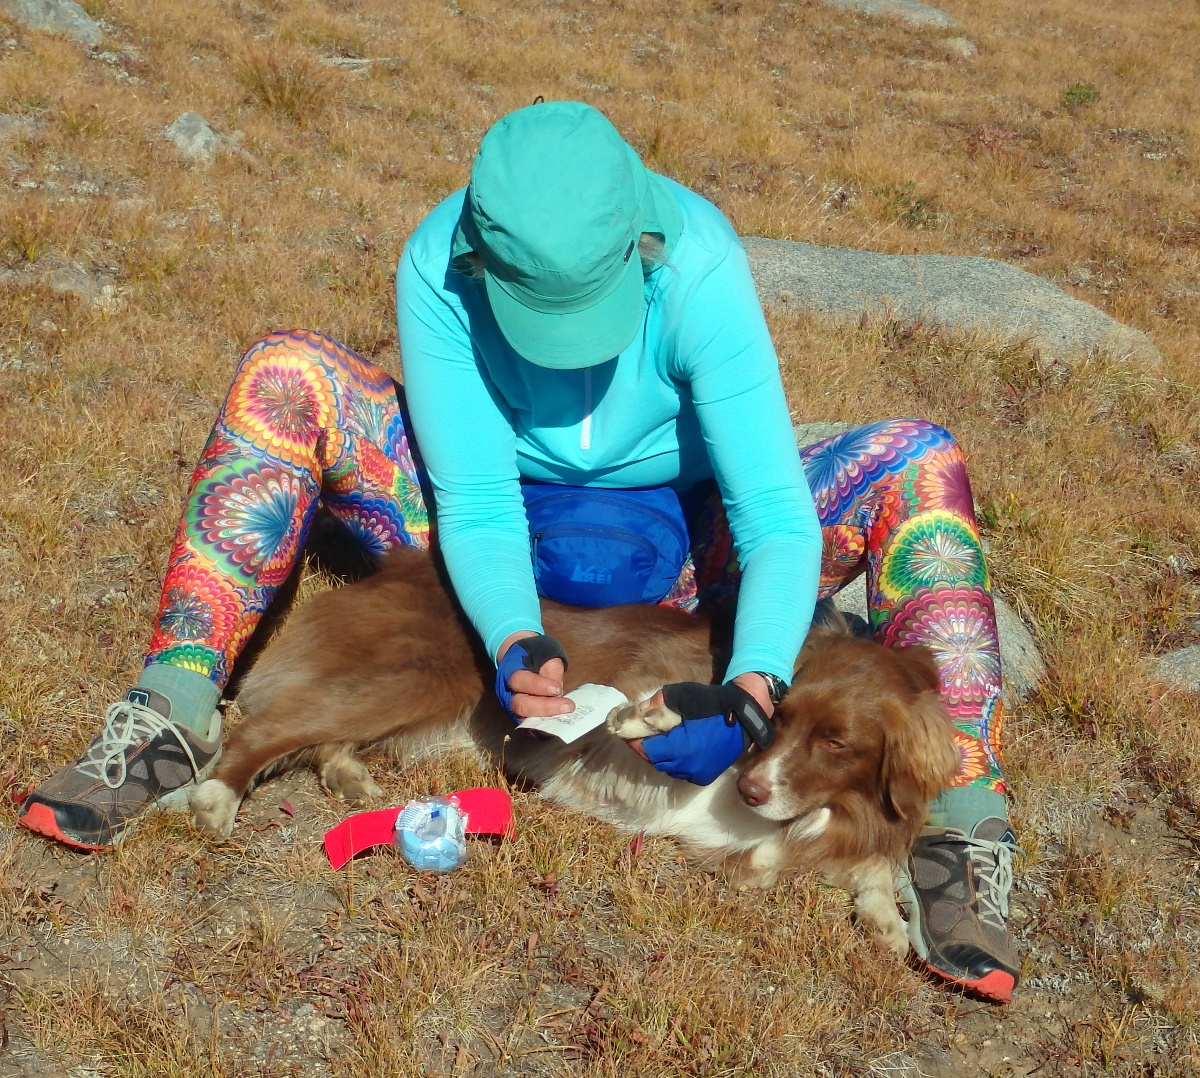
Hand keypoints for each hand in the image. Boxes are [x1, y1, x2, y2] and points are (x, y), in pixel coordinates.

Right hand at [495, 632, 573, 722]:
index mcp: (510, 672)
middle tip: (567, 707)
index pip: (520, 680)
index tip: (557, 689)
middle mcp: (506, 693)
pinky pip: (529, 726)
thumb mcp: (545, 654)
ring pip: (523, 719)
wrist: (519, 659)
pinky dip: (542, 727)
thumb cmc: (534, 656)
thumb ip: (551, 671)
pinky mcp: (519, 716)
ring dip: (544, 720)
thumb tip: (558, 692)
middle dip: (545, 707)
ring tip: (564, 717)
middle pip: (520, 705)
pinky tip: (558, 725)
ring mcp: (511, 707)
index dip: (538, 686)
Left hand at [630, 681, 772, 785]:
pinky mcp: (704, 776)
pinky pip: (680, 771)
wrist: (744, 717)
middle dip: (643, 748)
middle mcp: (688, 766)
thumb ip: (656, 704)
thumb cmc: (712, 704)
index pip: (647, 750)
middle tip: (637, 733)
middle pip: (655, 761)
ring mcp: (697, 774)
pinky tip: (671, 747)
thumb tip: (633, 712)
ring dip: (657, 755)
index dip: (633, 741)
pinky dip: (672, 761)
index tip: (624, 730)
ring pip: (666, 768)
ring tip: (653, 739)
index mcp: (682, 747)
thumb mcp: (682, 696)